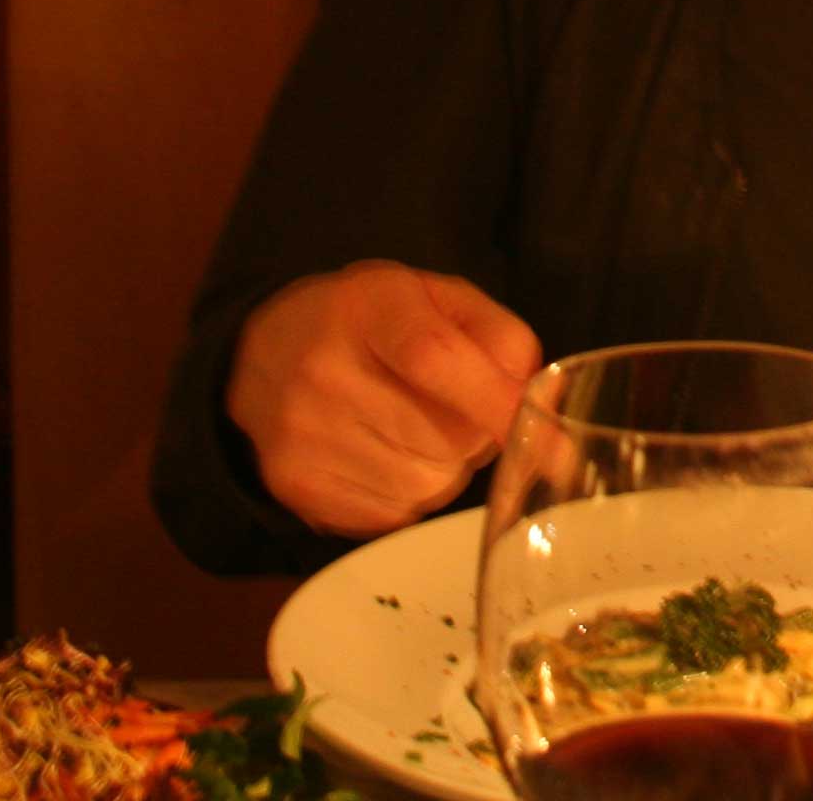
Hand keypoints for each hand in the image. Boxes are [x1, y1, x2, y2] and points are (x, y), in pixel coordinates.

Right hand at [226, 261, 543, 536]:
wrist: (265, 352)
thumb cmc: (372, 323)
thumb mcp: (439, 299)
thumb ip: (502, 340)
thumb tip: (539, 409)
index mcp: (368, 307)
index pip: (434, 358)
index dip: (495, 402)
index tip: (547, 440)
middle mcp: (323, 371)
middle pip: (445, 437)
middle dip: (473, 433)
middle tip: (448, 406)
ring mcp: (302, 434)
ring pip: (426, 484)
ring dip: (443, 467)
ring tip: (412, 427)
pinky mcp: (296, 485)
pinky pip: (394, 513)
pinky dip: (407, 494)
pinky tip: (382, 453)